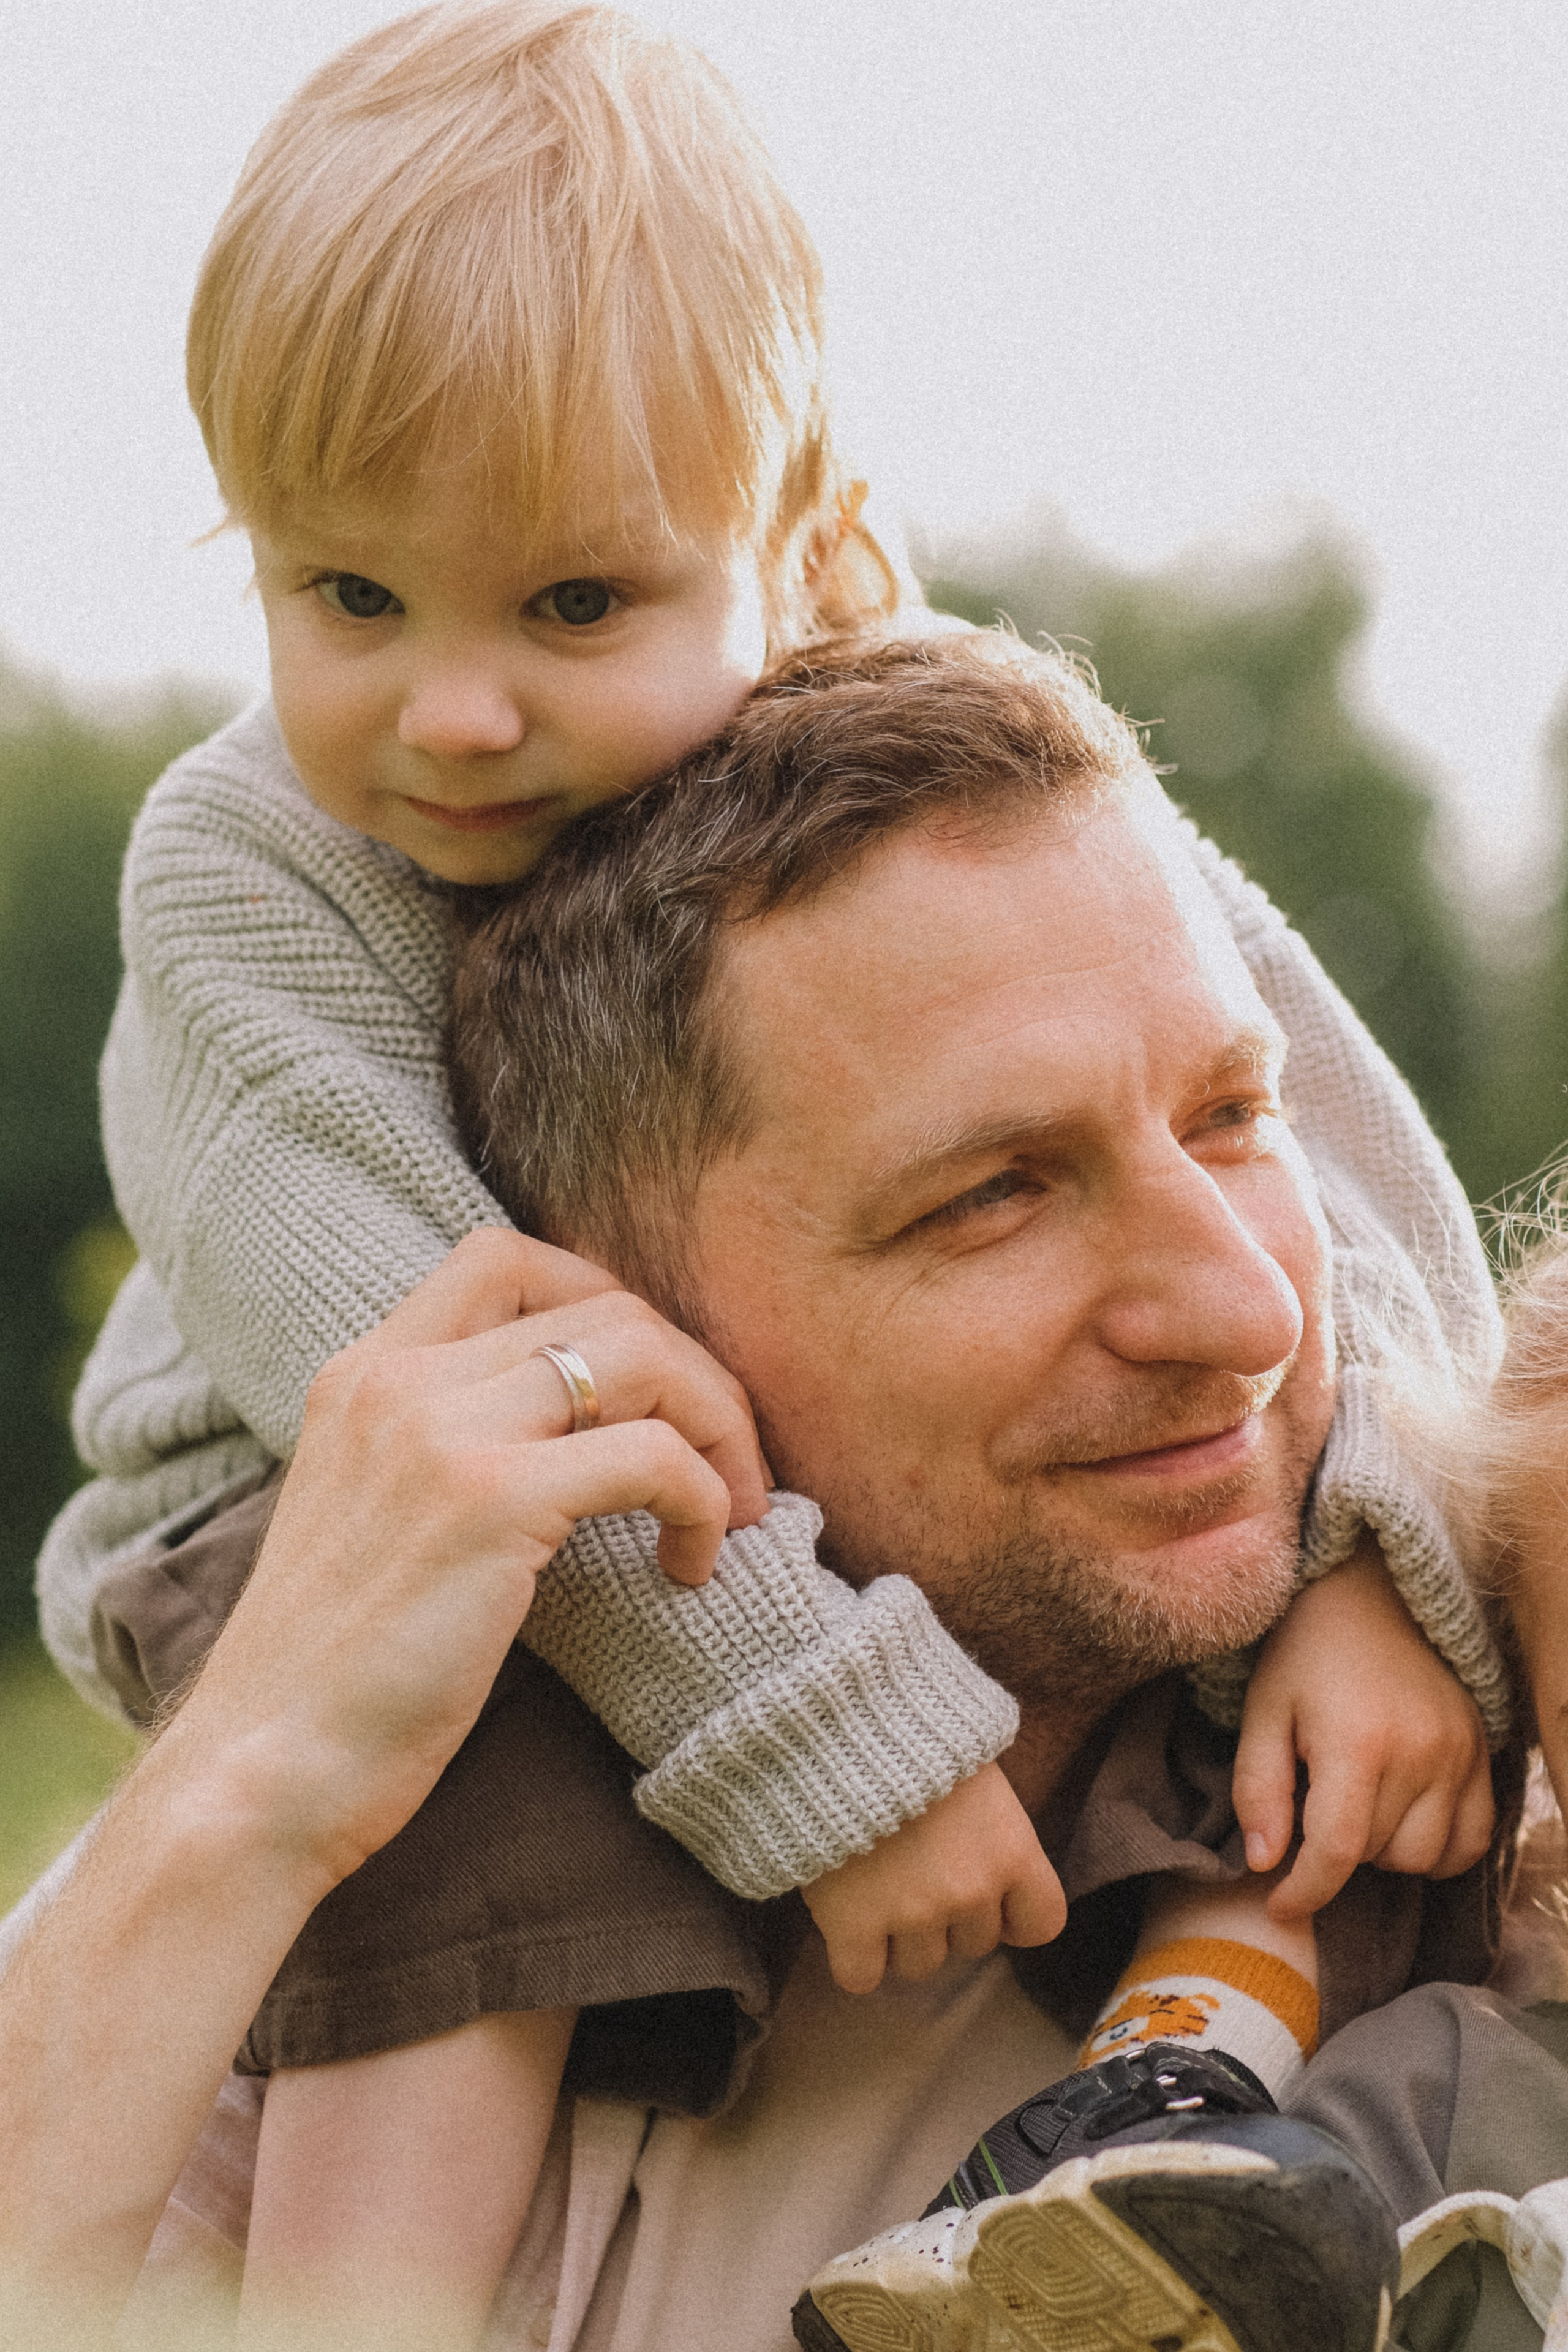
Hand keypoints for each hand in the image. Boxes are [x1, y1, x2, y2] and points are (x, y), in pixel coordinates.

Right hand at [178, 1228, 771, 1890]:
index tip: (648, 1395)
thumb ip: (447, 1450)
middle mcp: (397, 1378)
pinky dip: (704, 1500)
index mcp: (363, 1372)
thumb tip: (582, 1435)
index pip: (506, 1258)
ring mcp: (442, 1432)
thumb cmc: (331, 1675)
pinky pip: (653, 1455)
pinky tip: (691, 1567)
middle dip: (693, 1376)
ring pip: (643, 1356)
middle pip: (603, 1304)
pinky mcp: (491, 1503)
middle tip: (725, 1466)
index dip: (605, 1302)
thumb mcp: (373, 1516)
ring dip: (717, 1426)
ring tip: (729, 1511)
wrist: (257, 1773)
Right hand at [800, 1762, 1066, 1993]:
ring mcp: (913, 1914)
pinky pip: (861, 1977)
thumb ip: (994, 1833)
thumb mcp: (979, 1778)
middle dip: (949, 1917)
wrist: (840, 1728)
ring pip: (920, 1965)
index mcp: (1013, 1853)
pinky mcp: (853, 1925)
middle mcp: (971, 1892)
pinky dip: (854, 1956)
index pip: (1042, 1923)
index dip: (1014, 1916)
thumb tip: (996, 1865)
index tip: (990, 1895)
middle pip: (974, 1944)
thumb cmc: (917, 1739)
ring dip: (901, 1936)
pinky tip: (847, 1919)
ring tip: (877, 1884)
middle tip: (916, 1869)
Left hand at [1232, 1537, 1493, 1923]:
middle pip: (1378, 1857)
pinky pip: (1472, 1842)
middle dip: (1336, 1851)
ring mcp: (1461, 1754)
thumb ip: (1257, 1788)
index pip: (1337, 1851)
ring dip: (1384, 1851)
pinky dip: (1437, 1849)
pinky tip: (1403, 1818)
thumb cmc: (1306, 1651)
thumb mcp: (1263, 1709)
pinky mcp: (1484, 1753)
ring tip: (1355, 1804)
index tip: (1278, 1905)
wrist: (1372, 1592)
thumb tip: (1264, 1863)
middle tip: (1313, 1807)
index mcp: (1357, 1740)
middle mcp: (1421, 1752)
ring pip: (1425, 1859)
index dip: (1304, 1892)